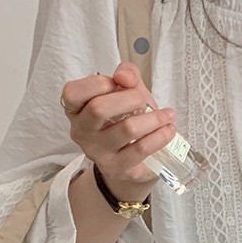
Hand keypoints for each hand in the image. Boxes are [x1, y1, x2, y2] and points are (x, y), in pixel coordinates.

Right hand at [61, 61, 172, 197]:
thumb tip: (125, 77)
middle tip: (144, 99)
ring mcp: (97, 153)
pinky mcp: (117, 167)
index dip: (99, 83)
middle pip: (98, 109)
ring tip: (167, 115)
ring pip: (126, 129)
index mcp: (76, 110)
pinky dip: (160, 136)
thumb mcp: (125, 91)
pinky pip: (141, 149)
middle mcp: (81, 132)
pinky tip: (168, 130)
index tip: (120, 84)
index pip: (73, 92)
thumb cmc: (124, 118)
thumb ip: (126, 75)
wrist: (131, 160)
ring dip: (153, 118)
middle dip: (130, 98)